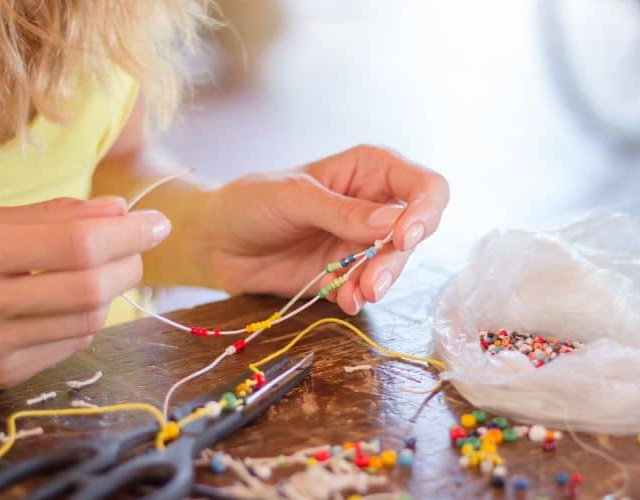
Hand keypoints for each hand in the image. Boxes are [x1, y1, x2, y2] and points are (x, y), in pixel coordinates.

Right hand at [0, 197, 170, 387]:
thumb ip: (56, 216)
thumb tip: (121, 211)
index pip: (78, 244)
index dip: (129, 233)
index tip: (158, 222)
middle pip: (92, 288)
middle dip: (131, 263)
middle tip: (137, 247)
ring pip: (89, 321)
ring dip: (113, 291)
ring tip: (105, 270)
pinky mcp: (1, 375)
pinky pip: (71, 345)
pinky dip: (88, 319)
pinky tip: (73, 302)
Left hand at [194, 145, 448, 313]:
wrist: (215, 242)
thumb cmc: (250, 202)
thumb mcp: (293, 197)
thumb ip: (342, 211)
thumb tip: (392, 223)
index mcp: (369, 171)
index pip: (423, 187)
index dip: (424, 210)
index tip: (402, 235)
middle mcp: (374, 206)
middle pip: (415, 230)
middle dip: (398, 257)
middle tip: (374, 281)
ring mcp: (361, 242)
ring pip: (395, 263)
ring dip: (382, 281)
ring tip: (359, 294)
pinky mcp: (346, 274)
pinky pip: (367, 287)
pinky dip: (361, 296)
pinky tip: (347, 302)